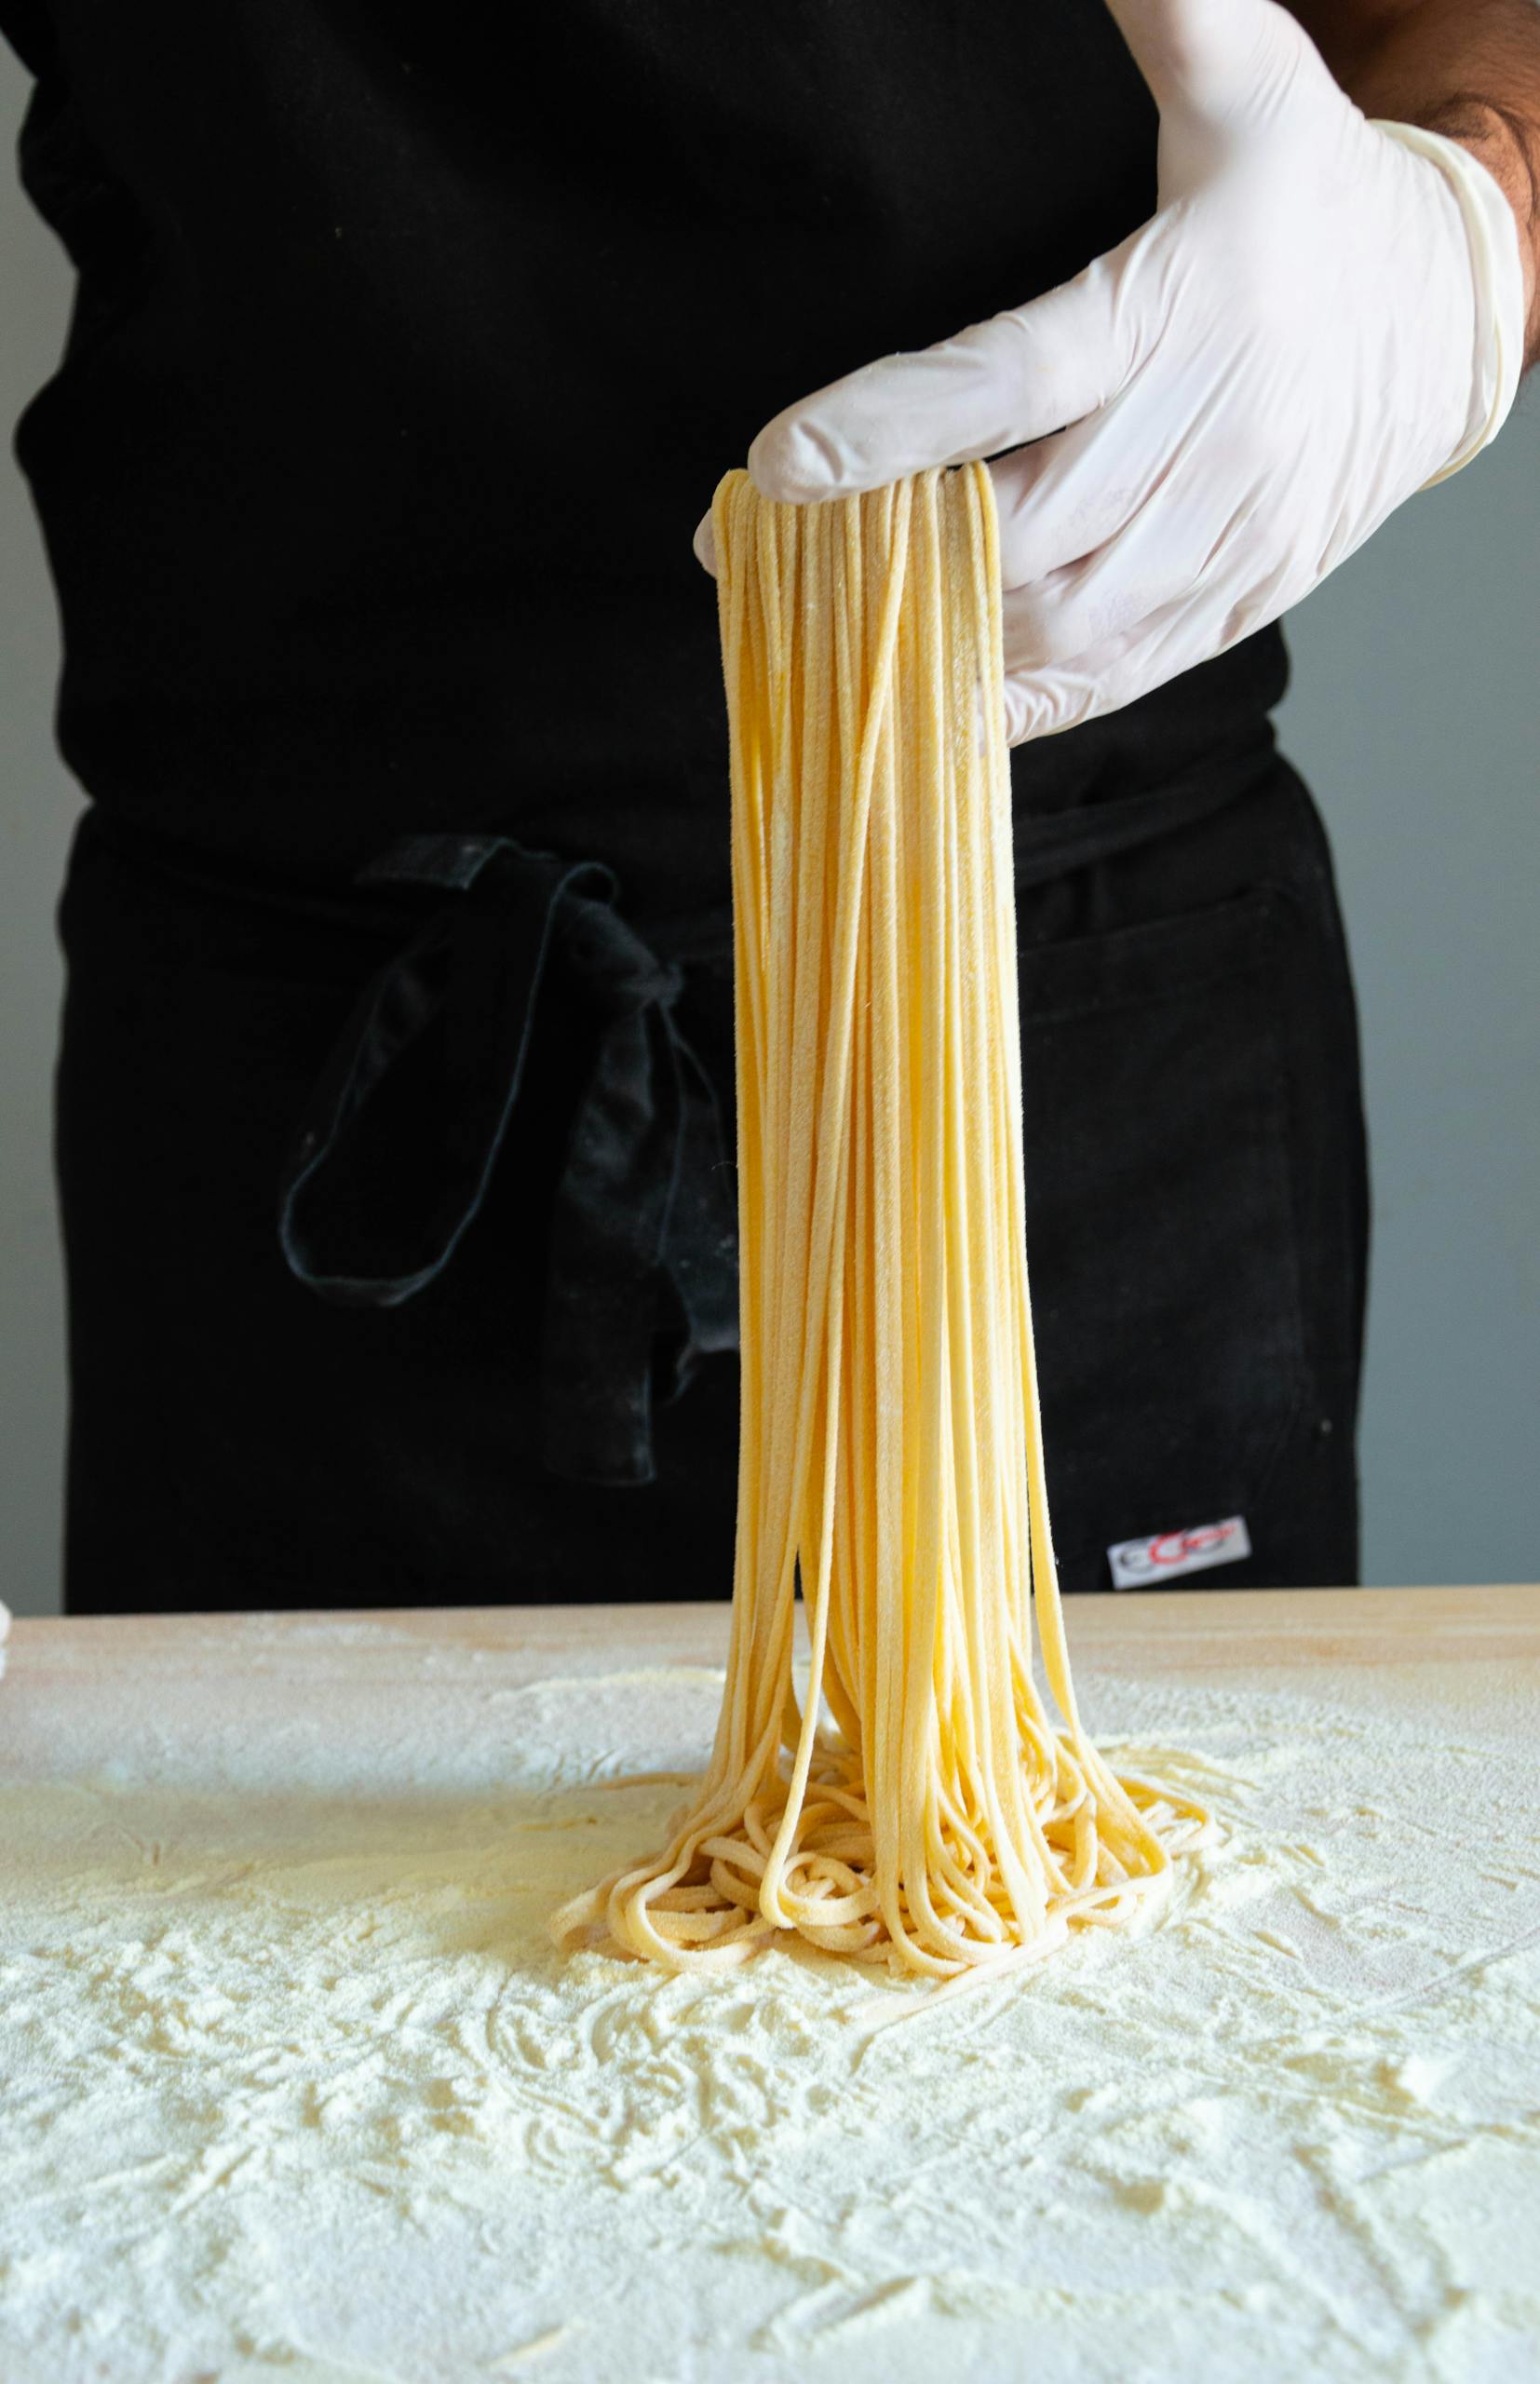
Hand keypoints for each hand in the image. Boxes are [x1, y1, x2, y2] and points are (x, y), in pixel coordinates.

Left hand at [694, 0, 1525, 745]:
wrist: (1444, 314)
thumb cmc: (1314, 198)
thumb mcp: (1250, 83)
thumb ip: (1173, 13)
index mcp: (1181, 313)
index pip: (1010, 382)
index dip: (890, 430)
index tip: (776, 463)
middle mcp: (1202, 443)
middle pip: (1015, 535)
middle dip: (879, 554)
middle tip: (761, 548)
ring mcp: (1222, 539)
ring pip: (1053, 627)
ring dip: (932, 636)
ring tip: (824, 619)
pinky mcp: (1233, 605)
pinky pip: (1108, 682)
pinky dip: (1013, 699)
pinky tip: (934, 688)